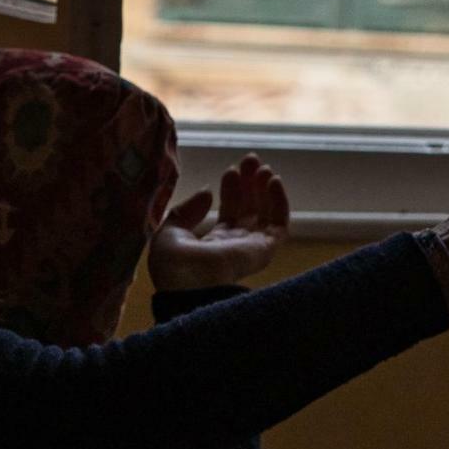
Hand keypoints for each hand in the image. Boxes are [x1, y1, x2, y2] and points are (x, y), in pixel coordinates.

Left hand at [148, 154, 290, 291]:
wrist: (190, 289)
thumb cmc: (175, 267)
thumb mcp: (168, 234)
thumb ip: (186, 212)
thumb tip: (208, 193)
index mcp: (213, 245)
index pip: (229, 212)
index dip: (231, 190)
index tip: (230, 171)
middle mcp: (235, 244)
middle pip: (250, 209)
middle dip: (250, 183)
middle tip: (251, 159)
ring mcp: (252, 247)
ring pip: (266, 213)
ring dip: (266, 189)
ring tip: (263, 167)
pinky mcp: (265, 249)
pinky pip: (279, 223)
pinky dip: (280, 201)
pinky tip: (273, 181)